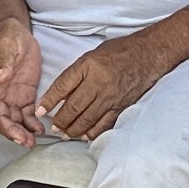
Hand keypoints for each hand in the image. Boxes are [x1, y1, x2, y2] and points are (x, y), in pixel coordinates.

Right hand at [0, 20, 49, 144]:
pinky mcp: (24, 97)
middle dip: (9, 130)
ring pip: (13, 120)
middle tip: (22, 140)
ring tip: (31, 142)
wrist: (18, 33)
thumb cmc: (7, 37)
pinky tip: (39, 130)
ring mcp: (10, 97)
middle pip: (0, 116)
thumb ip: (3, 62)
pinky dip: (31, 124)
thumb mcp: (6, 45)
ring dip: (20, 132)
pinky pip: (26, 115)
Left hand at [30, 33, 166, 146]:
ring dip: (74, 129)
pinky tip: (85, 135)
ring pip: (87, 119)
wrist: (148, 55)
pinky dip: (93, 132)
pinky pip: (104, 123)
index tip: (40, 110)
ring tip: (65, 133)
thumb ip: (76, 73)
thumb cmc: (118, 52)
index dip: (49, 100)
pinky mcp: (121, 106)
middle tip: (53, 127)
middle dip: (61, 120)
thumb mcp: (92, 55)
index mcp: (89, 65)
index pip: (63, 86)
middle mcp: (99, 82)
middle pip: (74, 107)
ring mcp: (111, 96)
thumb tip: (60, 94)